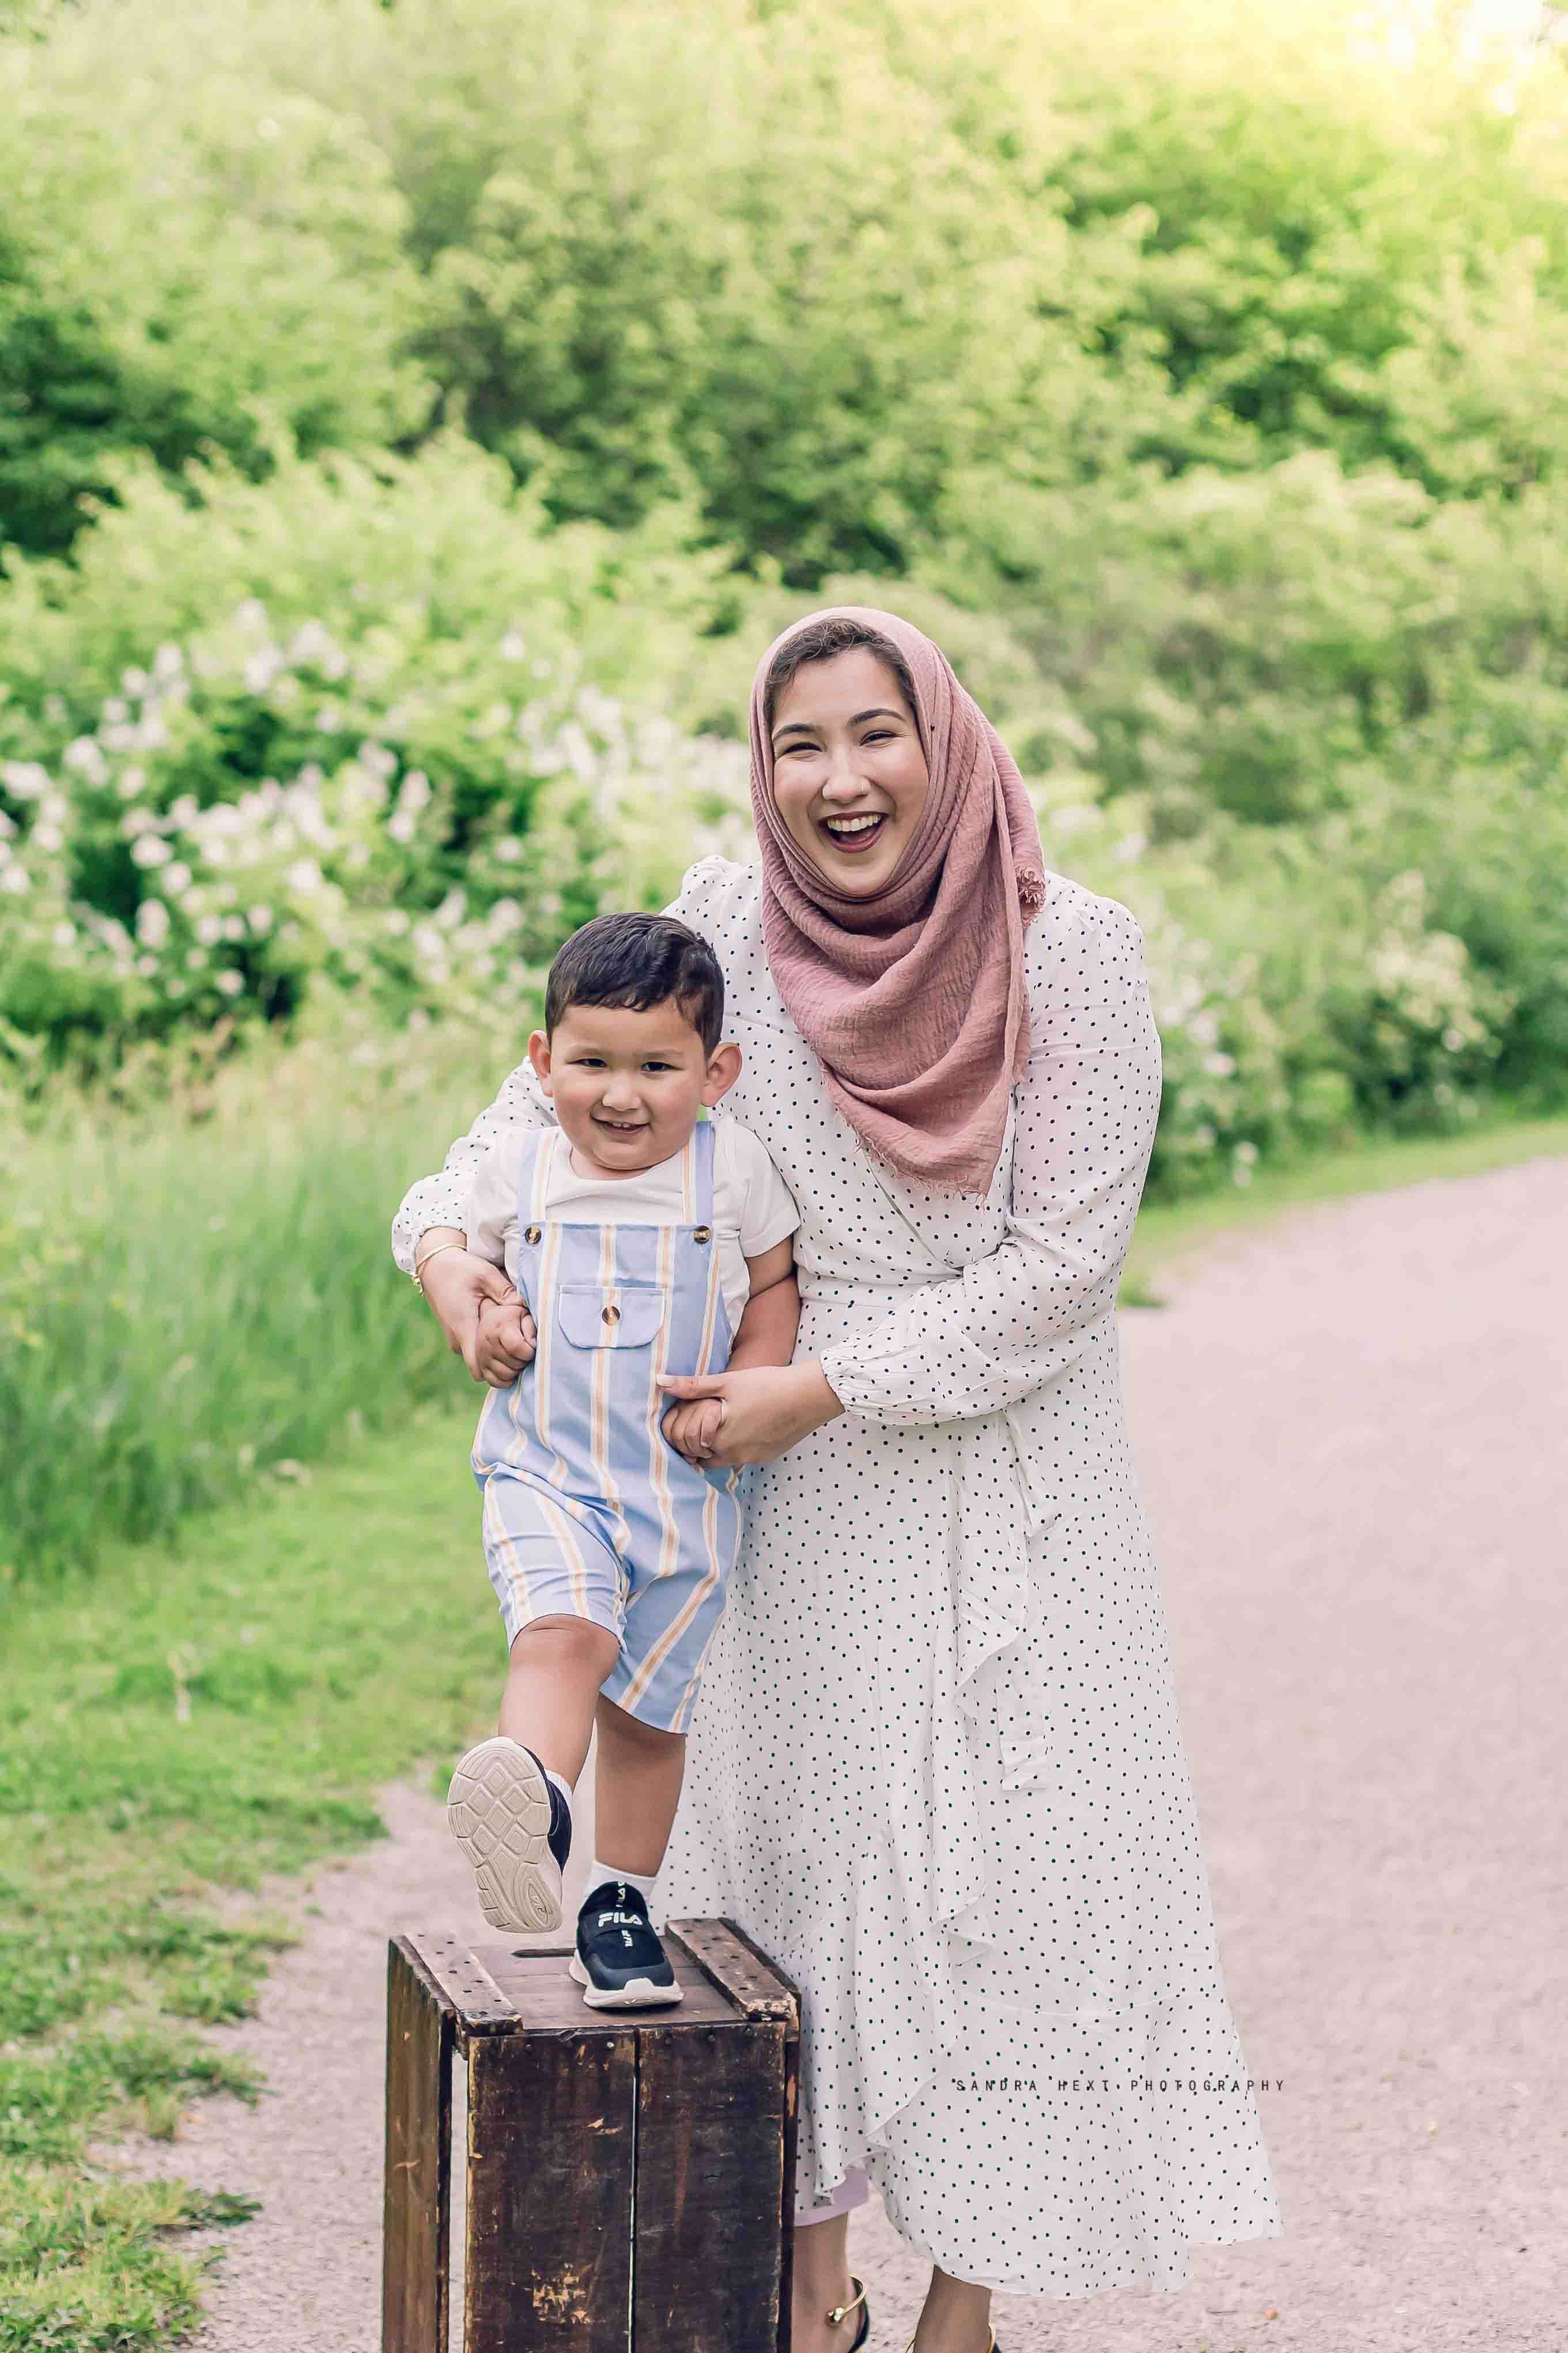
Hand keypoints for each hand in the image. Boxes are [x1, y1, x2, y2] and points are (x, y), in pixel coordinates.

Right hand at [416, 1234, 530, 1386]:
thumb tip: (527, 1307)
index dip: (500, 1368)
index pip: (478, 1367)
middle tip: (521, 1349)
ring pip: (478, 1360)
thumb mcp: (485, 1274)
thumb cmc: (459, 1267)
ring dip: (494, 1355)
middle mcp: (456, 1339)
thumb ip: (506, 1292)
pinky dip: (487, 1348)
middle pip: (481, 1367)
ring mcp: (454, 1339)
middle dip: (501, 1363)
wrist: (432, 1265)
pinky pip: (473, 1351)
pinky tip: (500, 1334)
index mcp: (463, 1326)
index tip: (517, 1358)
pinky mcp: (455, 1335)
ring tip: (512, 1340)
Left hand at [656, 1362, 842, 1466]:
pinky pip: (741, 1456)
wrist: (809, 1395)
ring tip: (719, 1421)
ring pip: (721, 1457)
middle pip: (701, 1455)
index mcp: (719, 1438)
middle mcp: (733, 1455)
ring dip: (715, 1444)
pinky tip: (743, 1425)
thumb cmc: (767, 1385)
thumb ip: (691, 1386)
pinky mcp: (766, 1456)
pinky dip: (735, 1445)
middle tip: (699, 1418)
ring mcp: (751, 1458)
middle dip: (695, 1440)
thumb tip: (659, 1381)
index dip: (679, 1431)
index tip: (682, 1416)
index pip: (685, 1445)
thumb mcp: (726, 1382)